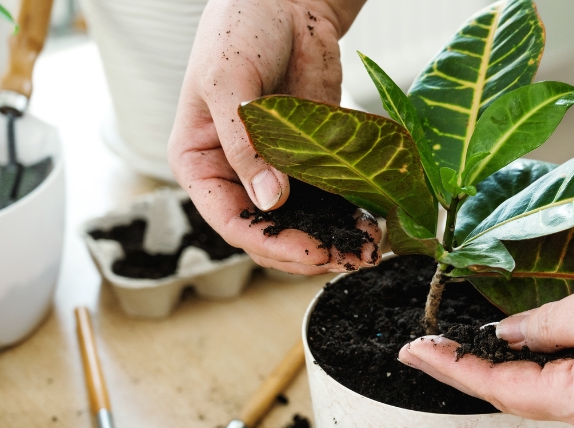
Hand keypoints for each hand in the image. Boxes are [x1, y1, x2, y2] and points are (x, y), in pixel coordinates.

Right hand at [169, 0, 377, 274]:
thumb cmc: (240, 29)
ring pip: (300, 225)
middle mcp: (235, 175)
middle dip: (307, 251)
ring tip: (368, 248)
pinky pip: (329, 201)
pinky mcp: (310, 162)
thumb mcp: (228, 82)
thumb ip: (244, 143)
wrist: (285, 1)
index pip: (229, 220)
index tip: (311, 251)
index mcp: (200, 162)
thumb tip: (270, 200)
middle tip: (350, 257)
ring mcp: (275, 172)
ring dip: (333, 240)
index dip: (269, 243)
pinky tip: (374, 224)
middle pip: (267, 234)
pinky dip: (349, 216)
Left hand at [398, 257, 573, 427]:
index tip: (413, 350)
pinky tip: (521, 343)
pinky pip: (570, 383)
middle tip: (424, 344)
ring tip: (459, 342)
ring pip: (542, 391)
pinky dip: (538, 365)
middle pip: (515, 397)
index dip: (451, 367)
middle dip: (467, 370)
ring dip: (501, 369)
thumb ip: (546, 324)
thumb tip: (505, 336)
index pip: (498, 388)